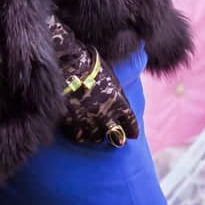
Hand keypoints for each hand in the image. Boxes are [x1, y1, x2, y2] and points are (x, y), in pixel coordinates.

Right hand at [49, 17, 138, 146]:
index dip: (133, 130)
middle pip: (116, 136)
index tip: (134, 135)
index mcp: (119, 103)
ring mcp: (89, 122)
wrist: (68, 65)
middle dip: (118, 139)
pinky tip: (79, 131)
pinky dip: (80, 135)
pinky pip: (79, 136)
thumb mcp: (111, 73)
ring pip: (97, 137)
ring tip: (96, 134)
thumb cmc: (90, 63)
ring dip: (97, 135)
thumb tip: (136, 66)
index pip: (131, 123)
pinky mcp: (72, 124)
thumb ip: (120, 85)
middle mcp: (106, 116)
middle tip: (118, 141)